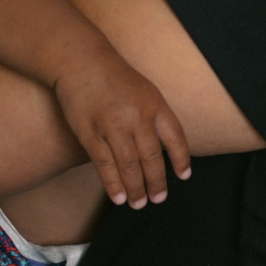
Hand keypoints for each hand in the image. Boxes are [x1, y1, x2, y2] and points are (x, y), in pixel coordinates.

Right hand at [53, 50, 191, 209]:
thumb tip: (164, 150)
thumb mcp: (144, 91)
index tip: (184, 176)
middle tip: (158, 198)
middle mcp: (135, 116)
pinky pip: (104, 164)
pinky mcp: (89, 132)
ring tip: (139, 204)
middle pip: (151, 157)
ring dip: (136, 189)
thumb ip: (155, 117)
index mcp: (154, 103)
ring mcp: (111, 125)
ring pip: (128, 165)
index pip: (175, 137)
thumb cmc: (114, 77)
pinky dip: (113, 184)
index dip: (181, 159)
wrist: (81, 61)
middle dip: (156, 182)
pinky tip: (119, 197)